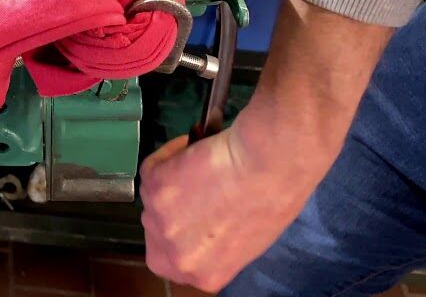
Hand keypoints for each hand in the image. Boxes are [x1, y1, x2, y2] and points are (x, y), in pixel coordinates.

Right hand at [139, 112, 327, 291]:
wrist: (266, 166)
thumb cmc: (272, 201)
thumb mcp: (245, 241)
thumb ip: (214, 244)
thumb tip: (200, 223)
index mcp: (203, 274)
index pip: (171, 264)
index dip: (177, 239)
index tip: (189, 220)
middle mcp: (176, 255)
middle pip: (157, 231)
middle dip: (172, 210)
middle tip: (193, 190)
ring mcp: (159, 221)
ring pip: (153, 198)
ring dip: (171, 182)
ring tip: (201, 167)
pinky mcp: (152, 187)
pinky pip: (153, 168)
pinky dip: (170, 155)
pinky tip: (194, 150)